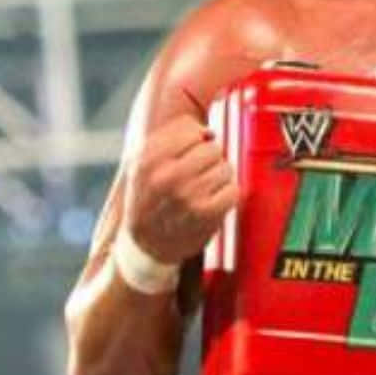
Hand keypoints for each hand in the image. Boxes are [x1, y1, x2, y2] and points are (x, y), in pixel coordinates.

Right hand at [122, 113, 237, 263]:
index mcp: (149, 158)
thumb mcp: (142, 161)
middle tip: (198, 172)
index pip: (190, 129)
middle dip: (209, 158)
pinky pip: (233, 189)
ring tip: (204, 188)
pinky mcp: (206, 215)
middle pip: (212, 148)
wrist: (146, 244)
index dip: (195, 139)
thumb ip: (170, 136)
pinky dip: (227, 194)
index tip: (189, 151)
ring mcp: (188, 196)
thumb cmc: (149, 195)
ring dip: (219, 177)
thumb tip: (208, 130)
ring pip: (225, 167)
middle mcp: (167, 176)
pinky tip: (212, 200)